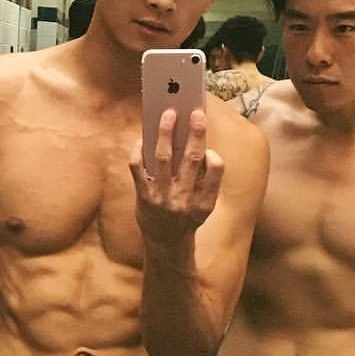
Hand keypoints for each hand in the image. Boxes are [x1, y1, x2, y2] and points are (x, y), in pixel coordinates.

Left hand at [129, 109, 223, 245]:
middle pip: (192, 159)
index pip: (216, 171)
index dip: (214, 156)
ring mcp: (162, 198)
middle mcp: (185, 199)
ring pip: (164, 158)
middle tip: (195, 112)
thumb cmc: (188, 216)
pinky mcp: (143, 197)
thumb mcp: (204, 205)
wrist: (166, 243)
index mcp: (205, 200)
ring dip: (166, 133)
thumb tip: (196, 141)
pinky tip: (143, 138)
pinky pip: (138, 167)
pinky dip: (139, 150)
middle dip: (195, 133)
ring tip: (168, 114)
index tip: (210, 144)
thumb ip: (205, 179)